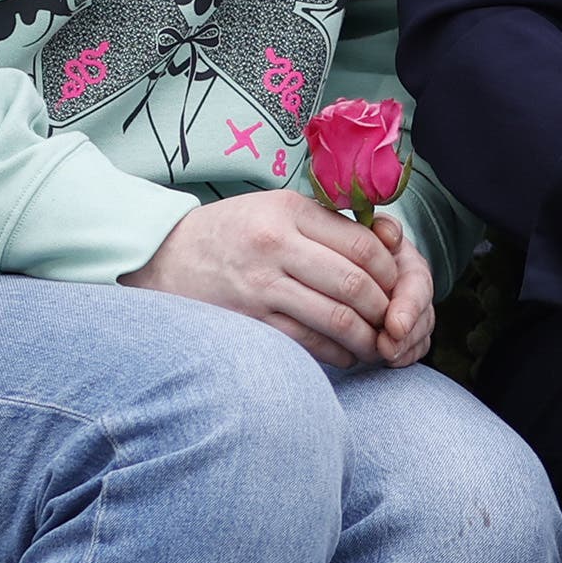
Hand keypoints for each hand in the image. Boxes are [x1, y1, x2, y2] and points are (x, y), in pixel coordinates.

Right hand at [123, 188, 430, 366]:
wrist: (163, 257)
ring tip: (378, 342)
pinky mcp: (249, 320)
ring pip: (335, 317)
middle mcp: (277, 245)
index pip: (362, 243)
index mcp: (289, 211)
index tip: (398, 284)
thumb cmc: (231, 232)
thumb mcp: (273, 208)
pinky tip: (347, 354)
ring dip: (366, 336)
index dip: (390, 269)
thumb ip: (323, 222)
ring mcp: (261, 286)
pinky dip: (336, 353)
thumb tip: (384, 242)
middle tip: (396, 318)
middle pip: (354, 282)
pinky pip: (307, 342)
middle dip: (385, 307)